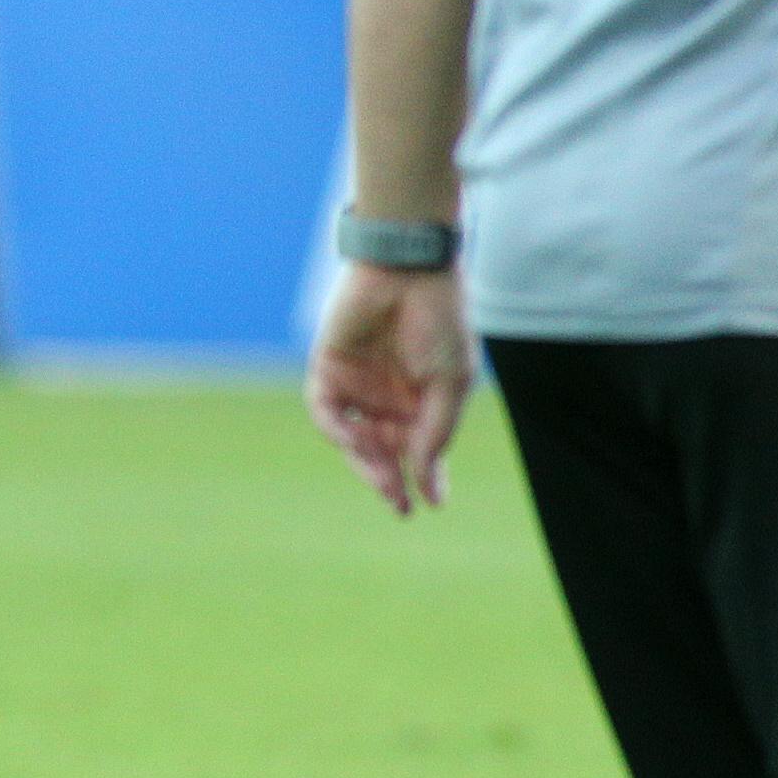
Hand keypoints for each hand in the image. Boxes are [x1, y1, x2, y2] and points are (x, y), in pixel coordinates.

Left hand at [307, 262, 471, 515]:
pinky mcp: (328, 369)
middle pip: (383, 452)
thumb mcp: (450, 383)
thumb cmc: (440, 322)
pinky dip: (338, 429)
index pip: (418, 452)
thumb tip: (429, 488)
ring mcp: (358, 386)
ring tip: (383, 479)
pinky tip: (356, 439)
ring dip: (365, 463)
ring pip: (355, 440)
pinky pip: (327, 411)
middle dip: (389, 479)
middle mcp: (388, 399)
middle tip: (398, 504)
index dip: (423, 479)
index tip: (428, 506)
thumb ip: (435, 433)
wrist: (409, 272)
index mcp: (423, 402)